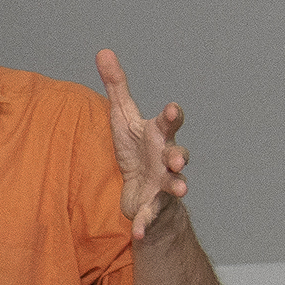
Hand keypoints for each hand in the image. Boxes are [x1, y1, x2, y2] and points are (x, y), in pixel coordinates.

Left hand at [96, 48, 189, 240]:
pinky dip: (146, 225)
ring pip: (176, 186)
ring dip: (178, 186)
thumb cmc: (136, 148)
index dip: (172, 116)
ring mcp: (164, 184)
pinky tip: (138, 233)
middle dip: (180, 155)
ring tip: (181, 188)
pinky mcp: (154, 208)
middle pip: (179, 155)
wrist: (144, 190)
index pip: (171, 123)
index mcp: (159, 136)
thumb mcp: (122, 117)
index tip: (171, 110)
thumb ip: (117, 86)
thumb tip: (103, 51)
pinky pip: (152, 218)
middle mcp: (167, 159)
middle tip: (178, 158)